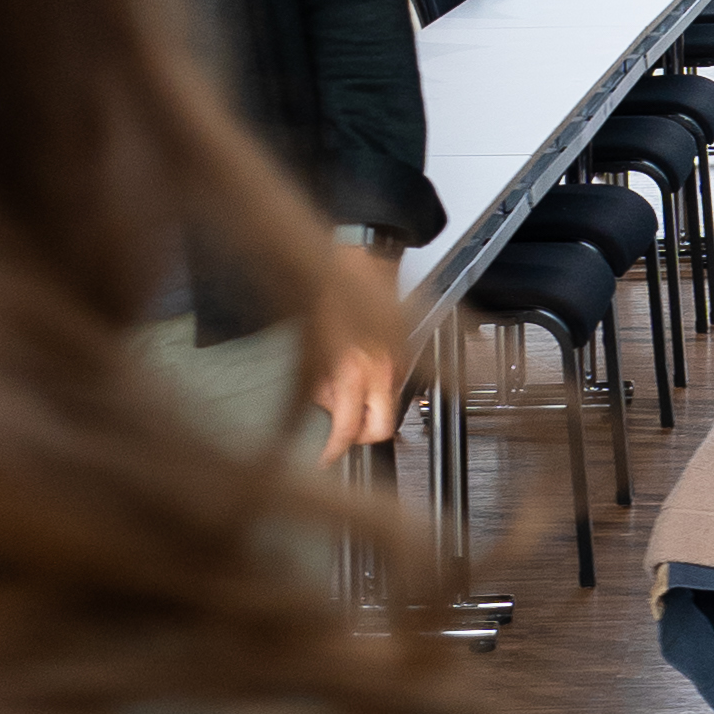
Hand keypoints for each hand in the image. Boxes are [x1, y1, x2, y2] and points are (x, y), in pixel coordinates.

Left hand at [312, 247, 405, 462]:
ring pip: (389, 405)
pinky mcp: (404, 350)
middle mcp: (380, 370)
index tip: (323, 456)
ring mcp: (396, 361)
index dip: (333, 451)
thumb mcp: (308, 339)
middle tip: (342, 435)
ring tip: (345, 392)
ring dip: (370, 408)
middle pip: (382, 430)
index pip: (348, 429)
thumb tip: (318, 401)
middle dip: (362, 438)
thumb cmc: (333, 288)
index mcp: (353, 369)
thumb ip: (315, 379)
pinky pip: (394, 381)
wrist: (365, 256)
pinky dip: (378, 385)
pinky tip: (360, 369)